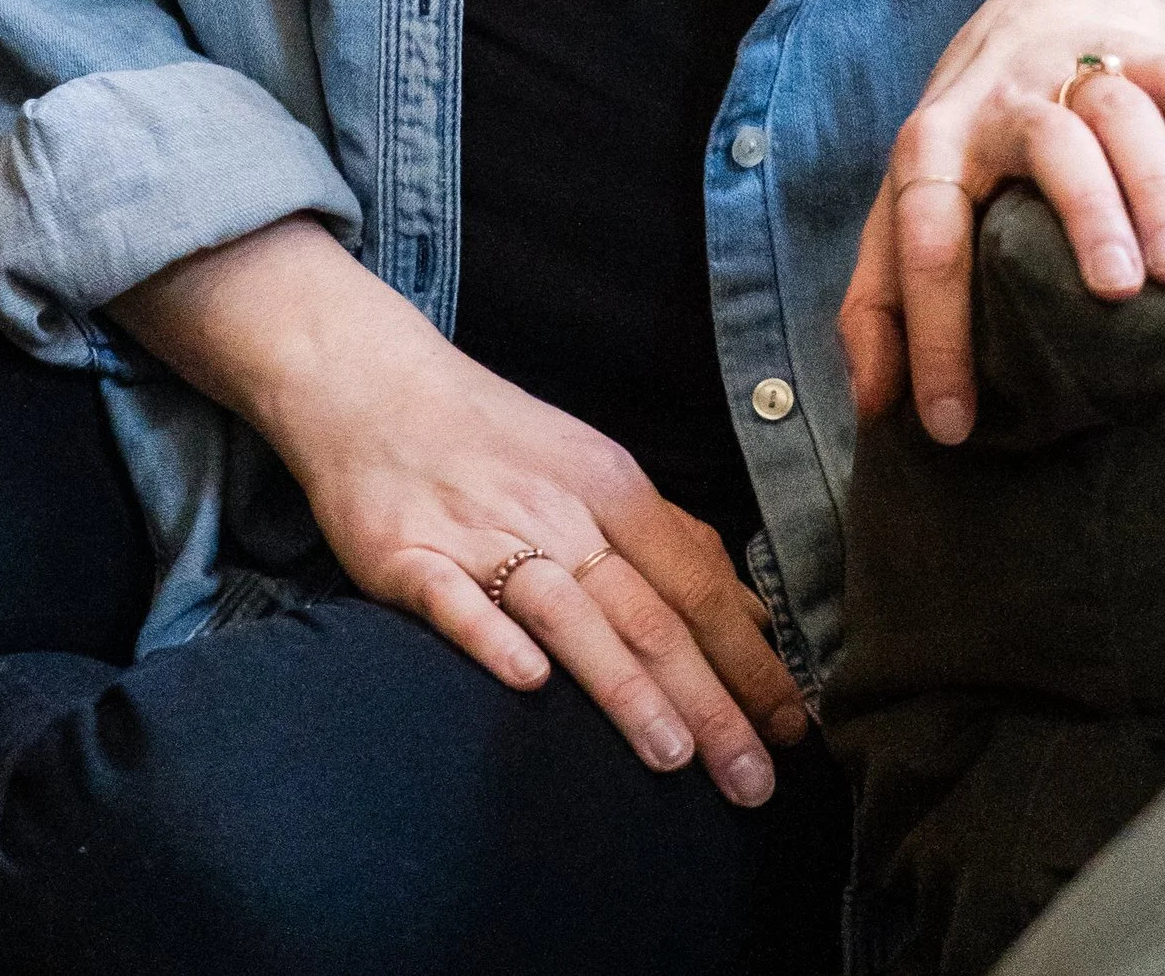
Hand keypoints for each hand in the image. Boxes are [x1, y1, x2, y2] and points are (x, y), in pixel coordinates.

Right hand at [116, 218, 806, 805]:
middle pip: (646, 612)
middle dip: (708, 702)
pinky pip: (453, 602)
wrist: (371, 382)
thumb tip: (748, 614)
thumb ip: (663, 539)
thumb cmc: (494, 438)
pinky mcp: (405, 554)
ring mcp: (480, 532)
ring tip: (670, 758)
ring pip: (567, 614)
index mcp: (610, 486)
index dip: (749, 657)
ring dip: (622, 686)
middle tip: (752, 782)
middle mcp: (556, 509)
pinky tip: (528, 683)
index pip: (695, 581)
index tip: (793, 728)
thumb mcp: (591, 468)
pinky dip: (492, 640)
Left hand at [838, 0, 1164, 447]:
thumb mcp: (908, 207)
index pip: (927, 236)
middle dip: (1085, 213)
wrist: (1037, 10)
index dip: (934, 334)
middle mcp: (1006, 101)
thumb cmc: (971, 145)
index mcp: (934, 145)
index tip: (955, 425)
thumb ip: (878, 300)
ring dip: (1156, 185)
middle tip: (1119, 292)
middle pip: (1047, 142)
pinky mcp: (1149, 54)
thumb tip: (874, 403)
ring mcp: (1082, 69)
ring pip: (1123, 110)